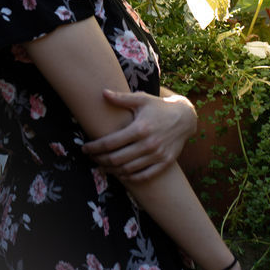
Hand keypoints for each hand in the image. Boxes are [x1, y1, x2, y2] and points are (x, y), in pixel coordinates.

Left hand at [82, 89, 196, 180]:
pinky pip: (144, 176)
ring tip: (102, 166)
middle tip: (91, 158)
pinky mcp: (164, 163)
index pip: (111, 142)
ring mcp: (157, 155)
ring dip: (112, 170)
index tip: (84, 148)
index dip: (95, 148)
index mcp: (140, 128)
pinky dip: (130, 177)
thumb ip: (121, 98)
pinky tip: (121, 173)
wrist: (185, 118)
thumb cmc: (159, 107)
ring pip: (128, 169)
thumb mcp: (142, 99)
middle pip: (117, 158)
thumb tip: (102, 92)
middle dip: (100, 160)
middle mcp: (148, 144)